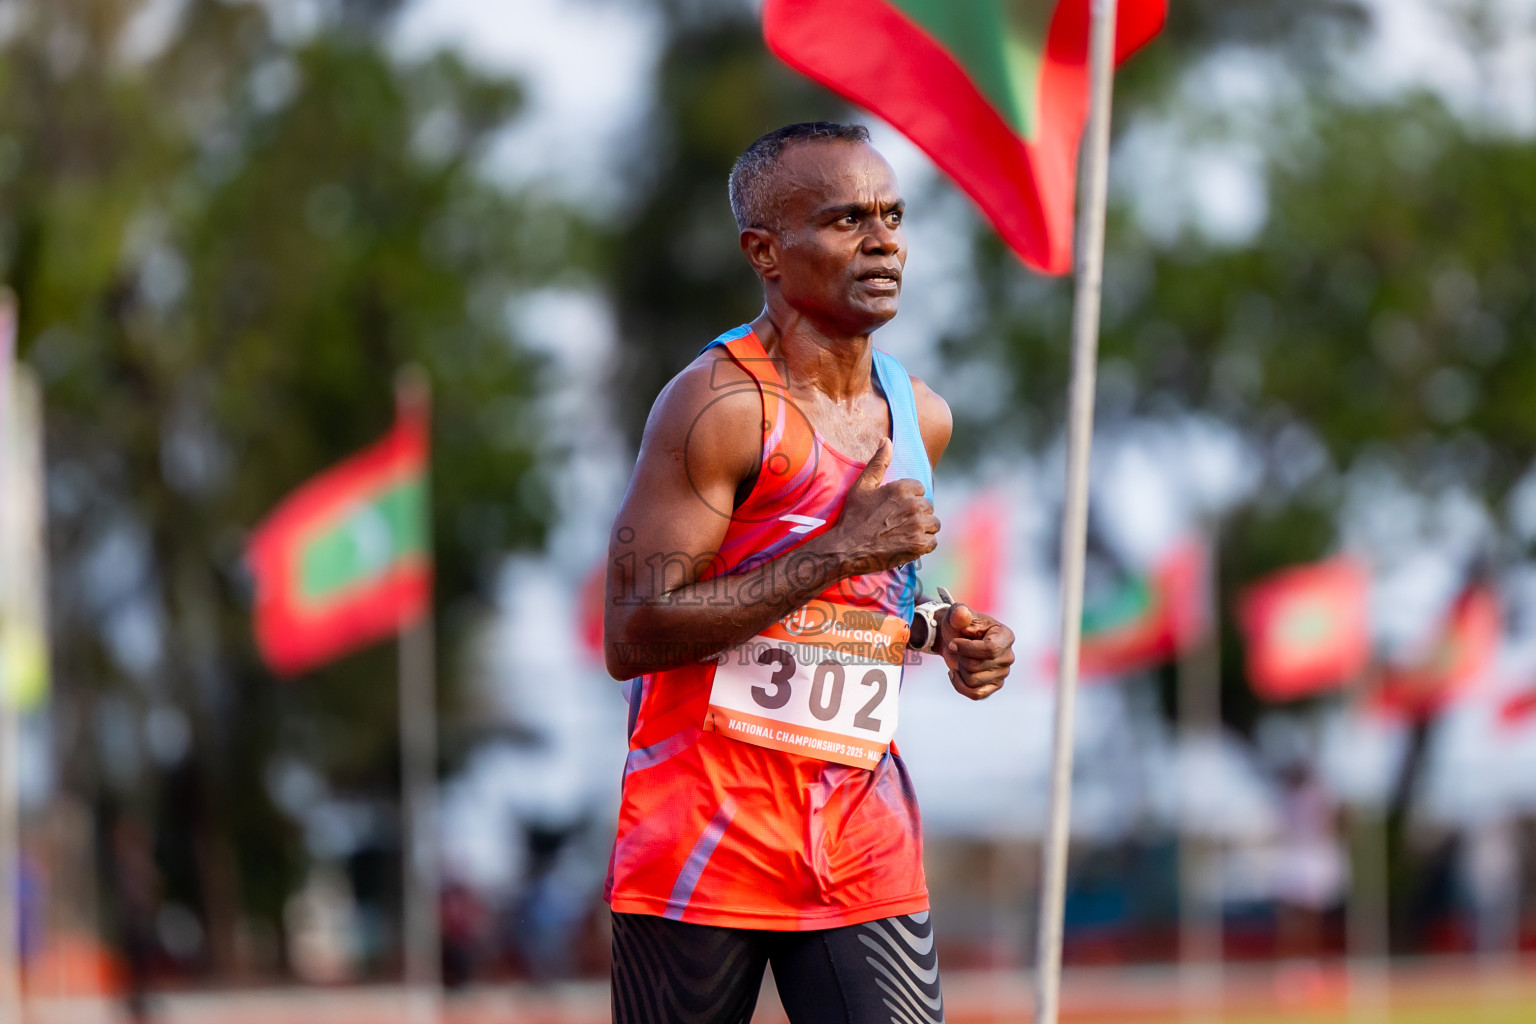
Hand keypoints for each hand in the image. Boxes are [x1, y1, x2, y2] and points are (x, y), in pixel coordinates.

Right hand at [828, 437, 939, 572]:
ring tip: (905, 532)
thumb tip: (886, 440)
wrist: (847, 548)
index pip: (920, 488)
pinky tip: (908, 543)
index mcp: (902, 488)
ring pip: (933, 524)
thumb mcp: (862, 486)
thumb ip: (878, 462)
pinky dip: (923, 544)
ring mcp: (918, 526)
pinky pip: (932, 542)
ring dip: (922, 528)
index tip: (895, 507)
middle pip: (928, 506)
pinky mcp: (919, 545)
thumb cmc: (853, 516)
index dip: (908, 498)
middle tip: (898, 521)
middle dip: (917, 513)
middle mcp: (913, 505)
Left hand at [940, 603, 1013, 700]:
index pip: (989, 650)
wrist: (954, 639)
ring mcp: (1003, 673)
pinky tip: (956, 674)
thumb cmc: (958, 625)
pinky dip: (960, 685)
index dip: (967, 648)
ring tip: (960, 659)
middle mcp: (1008, 656)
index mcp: (1005, 636)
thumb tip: (962, 614)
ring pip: (973, 681)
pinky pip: (975, 694)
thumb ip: (959, 613)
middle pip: (976, 666)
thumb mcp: (956, 615)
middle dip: (960, 658)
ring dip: (959, 670)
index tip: (953, 643)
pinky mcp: (994, 686)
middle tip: (958, 649)